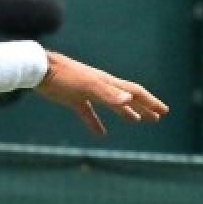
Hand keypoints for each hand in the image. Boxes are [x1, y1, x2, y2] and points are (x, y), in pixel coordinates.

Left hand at [36, 51, 167, 134]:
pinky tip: (100, 133)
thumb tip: (129, 99)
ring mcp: (87, 92)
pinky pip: (88, 112)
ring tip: (137, 120)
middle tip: (157, 117)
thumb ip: (107, 93)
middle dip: (143, 107)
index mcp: (107, 82)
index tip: (163, 111)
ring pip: (111, 104)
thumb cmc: (64, 76)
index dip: (150, 102)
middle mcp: (100, 86)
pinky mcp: (72, 98)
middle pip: (127, 97)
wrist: (39, 70)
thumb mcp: (86, 85)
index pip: (134, 92)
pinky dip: (96, 122)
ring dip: (125, 112)